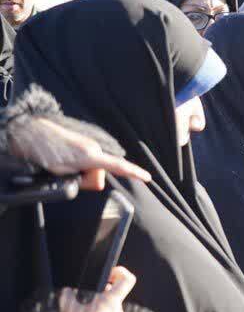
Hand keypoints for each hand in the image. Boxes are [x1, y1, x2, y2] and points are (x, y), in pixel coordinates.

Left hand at [8, 117, 150, 190]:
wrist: (29, 130)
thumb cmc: (42, 150)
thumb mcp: (61, 172)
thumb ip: (80, 180)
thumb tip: (89, 181)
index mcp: (90, 156)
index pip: (118, 166)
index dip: (134, 173)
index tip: (147, 178)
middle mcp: (93, 147)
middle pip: (101, 173)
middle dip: (87, 178)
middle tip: (67, 175)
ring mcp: (88, 143)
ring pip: (93, 167)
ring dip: (80, 170)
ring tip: (61, 164)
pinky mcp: (83, 142)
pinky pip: (88, 159)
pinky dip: (78, 163)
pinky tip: (63, 159)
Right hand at [59, 266, 136, 311]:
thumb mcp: (69, 311)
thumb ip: (69, 297)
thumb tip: (69, 292)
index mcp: (112, 302)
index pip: (127, 280)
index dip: (120, 272)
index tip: (110, 273)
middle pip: (114, 295)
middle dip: (101, 293)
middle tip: (87, 296)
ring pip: (110, 309)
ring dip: (98, 307)